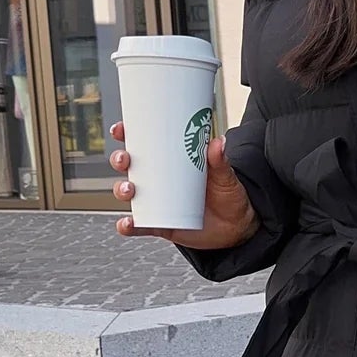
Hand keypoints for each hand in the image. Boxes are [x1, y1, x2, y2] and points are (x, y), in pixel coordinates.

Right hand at [109, 120, 257, 248]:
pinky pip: (138, 226)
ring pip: (129, 194)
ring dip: (122, 190)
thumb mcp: (225, 176)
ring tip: (130, 190)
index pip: (143, 145)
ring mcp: (156, 203)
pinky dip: (128, 226)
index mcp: (170, 162)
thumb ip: (220, 161)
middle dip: (120, 160)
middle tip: (125, 160)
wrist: (236, 227)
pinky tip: (127, 224)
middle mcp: (158, 181)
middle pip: (129, 166)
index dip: (126, 135)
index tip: (120, 130)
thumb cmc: (228, 195)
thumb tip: (218, 142)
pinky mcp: (159, 225)